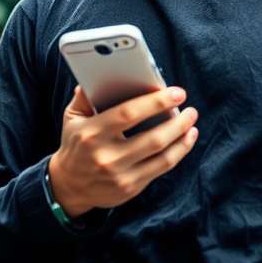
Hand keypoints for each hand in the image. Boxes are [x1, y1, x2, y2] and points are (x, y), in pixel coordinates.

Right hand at [48, 85, 198, 218]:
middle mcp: (107, 157)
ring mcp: (120, 176)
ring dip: (182, 137)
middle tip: (190, 108)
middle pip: (152, 138)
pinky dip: (178, 152)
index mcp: (92, 133)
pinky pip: (161, 168)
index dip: (156, 102)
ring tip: (192, 121)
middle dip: (177, 121)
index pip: (128, 114)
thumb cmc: (76, 144)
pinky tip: (186, 139)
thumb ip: (85, 95)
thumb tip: (99, 74)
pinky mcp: (131, 188)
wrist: (70, 185)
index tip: (176, 92)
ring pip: (162, 156)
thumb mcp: (72, 117)